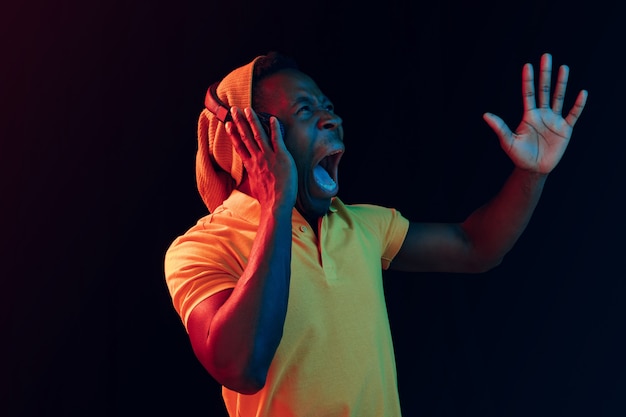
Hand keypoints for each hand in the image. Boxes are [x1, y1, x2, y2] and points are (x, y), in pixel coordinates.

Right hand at [226, 106, 297, 206]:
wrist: (276, 205)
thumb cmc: (267, 199)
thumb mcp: (255, 187)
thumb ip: (253, 177)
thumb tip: (252, 176)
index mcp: (250, 166)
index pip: (239, 146)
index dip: (233, 134)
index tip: (228, 124)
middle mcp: (257, 159)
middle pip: (246, 137)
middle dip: (239, 122)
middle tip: (233, 109)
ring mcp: (269, 157)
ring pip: (258, 135)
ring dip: (252, 121)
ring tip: (247, 109)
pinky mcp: (281, 157)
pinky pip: (277, 139)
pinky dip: (274, 129)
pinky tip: (272, 118)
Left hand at [483, 53, 587, 173]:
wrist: (534, 169)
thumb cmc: (519, 156)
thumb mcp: (508, 141)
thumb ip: (500, 127)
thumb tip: (485, 115)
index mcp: (529, 115)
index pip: (528, 93)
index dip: (528, 80)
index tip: (527, 65)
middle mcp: (542, 114)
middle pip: (544, 90)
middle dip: (545, 74)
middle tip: (546, 57)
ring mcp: (554, 120)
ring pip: (559, 97)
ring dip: (562, 83)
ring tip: (564, 67)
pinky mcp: (565, 129)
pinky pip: (573, 114)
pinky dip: (578, 105)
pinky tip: (582, 93)